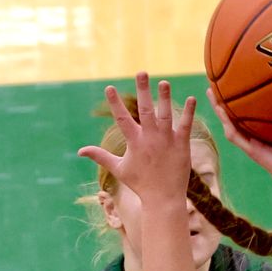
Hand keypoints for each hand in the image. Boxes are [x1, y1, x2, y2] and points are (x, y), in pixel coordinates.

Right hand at [78, 72, 194, 205]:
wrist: (163, 198)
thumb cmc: (140, 184)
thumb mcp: (118, 169)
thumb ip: (100, 156)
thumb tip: (80, 151)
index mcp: (134, 142)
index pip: (121, 119)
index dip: (114, 103)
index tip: (109, 87)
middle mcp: (150, 138)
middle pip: (145, 110)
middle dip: (143, 90)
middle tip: (141, 72)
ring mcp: (166, 141)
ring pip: (165, 114)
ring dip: (164, 97)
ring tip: (164, 82)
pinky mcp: (182, 145)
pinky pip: (186, 125)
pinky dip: (188, 112)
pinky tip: (191, 98)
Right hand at [205, 87, 271, 185]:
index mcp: (266, 134)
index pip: (252, 115)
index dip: (244, 102)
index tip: (240, 85)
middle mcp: (256, 138)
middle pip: (236, 116)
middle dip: (227, 100)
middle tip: (218, 83)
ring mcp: (251, 144)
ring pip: (229, 123)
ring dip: (219, 107)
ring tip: (210, 90)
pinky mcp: (249, 150)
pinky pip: (233, 133)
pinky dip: (224, 119)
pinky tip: (218, 106)